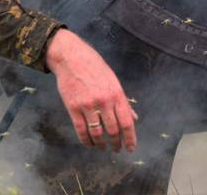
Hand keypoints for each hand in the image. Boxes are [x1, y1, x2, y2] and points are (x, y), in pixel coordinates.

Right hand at [44, 29, 137, 151]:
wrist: (72, 57)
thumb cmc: (95, 67)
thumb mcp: (113, 81)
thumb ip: (123, 101)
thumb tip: (133, 118)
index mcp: (116, 94)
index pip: (127, 122)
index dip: (130, 138)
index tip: (131, 148)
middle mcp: (104, 101)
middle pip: (113, 130)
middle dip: (116, 143)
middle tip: (116, 149)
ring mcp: (88, 105)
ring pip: (97, 133)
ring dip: (101, 144)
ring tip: (103, 148)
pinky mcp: (73, 107)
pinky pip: (81, 129)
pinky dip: (86, 140)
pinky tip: (89, 143)